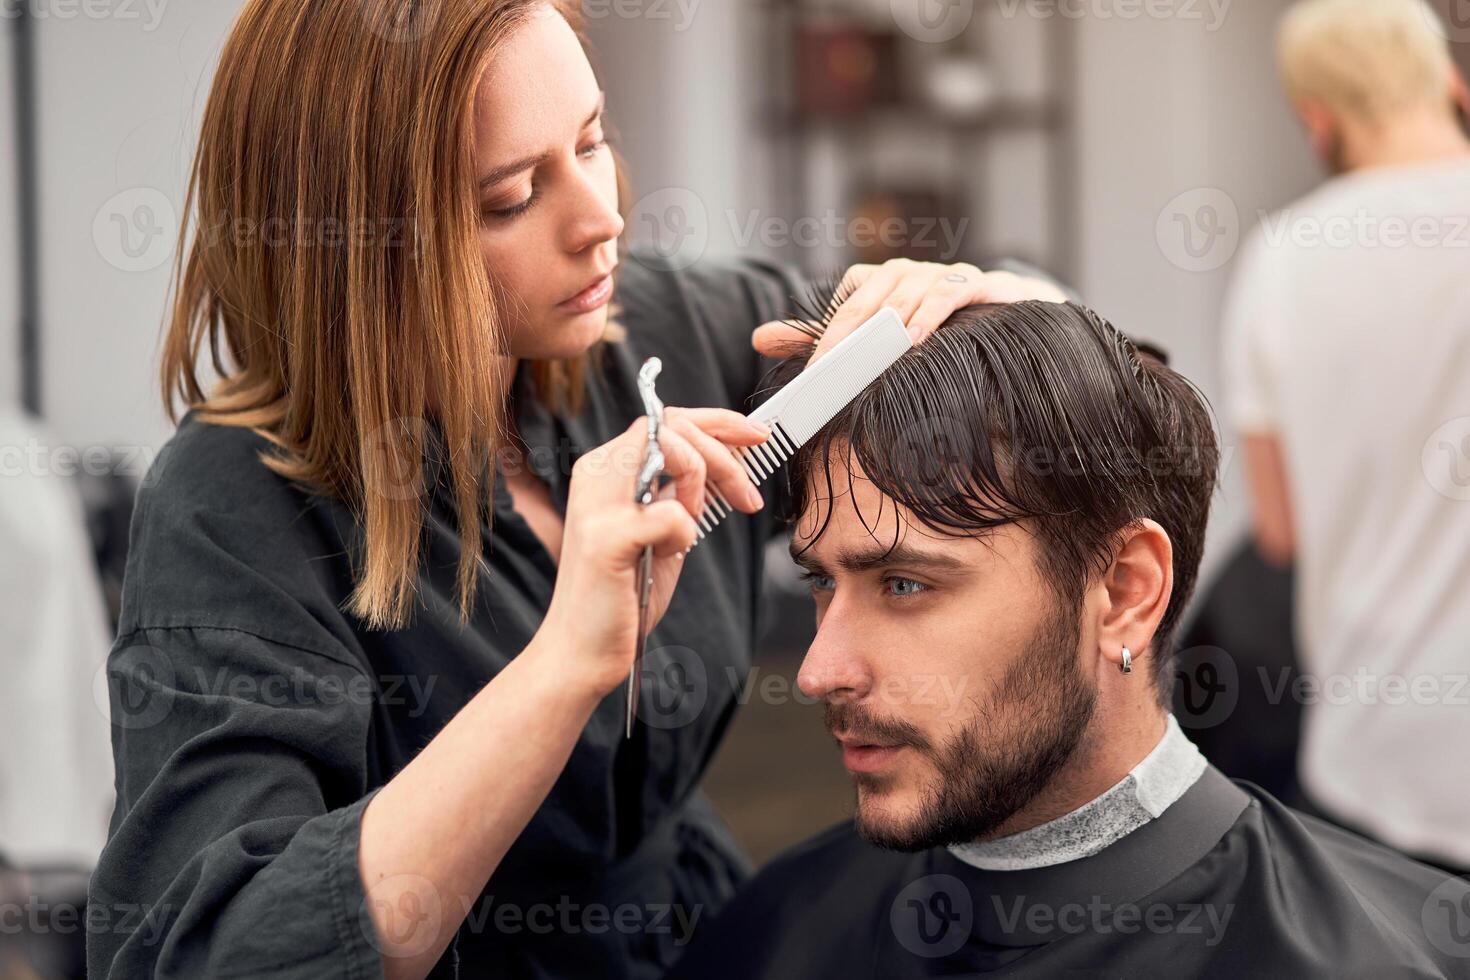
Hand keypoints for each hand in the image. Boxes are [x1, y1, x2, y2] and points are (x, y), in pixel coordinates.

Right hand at [540, 407, 771, 698]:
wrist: (581, 649)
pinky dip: (686, 536)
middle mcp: (595, 474)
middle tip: (748, 497)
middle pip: (676, 424)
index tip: (758, 438)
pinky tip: (670, 556)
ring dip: (705, 489)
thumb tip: (728, 454)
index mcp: (605, 468)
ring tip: (697, 526)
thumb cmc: (623, 592)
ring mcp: (598, 504)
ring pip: (677, 453)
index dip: (719, 422)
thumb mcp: (659, 529)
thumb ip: (679, 490)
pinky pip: (675, 514)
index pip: (666, 417)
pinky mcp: (607, 537)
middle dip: (727, 456)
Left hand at [752, 258, 1067, 362]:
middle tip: (826, 369)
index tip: (813, 368)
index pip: (851, 294)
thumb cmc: (941, 332)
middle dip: (846, 331)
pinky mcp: (980, 284)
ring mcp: (946, 275)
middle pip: (873, 293)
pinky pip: (948, 293)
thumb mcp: (879, 337)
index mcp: (886, 281)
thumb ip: (820, 336)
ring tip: (866, 358)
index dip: (829, 329)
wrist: (1017, 325)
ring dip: (886, 325)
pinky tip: (915, 339)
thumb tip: (759, 337)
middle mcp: (913, 272)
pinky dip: (929, 314)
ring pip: (907, 291)